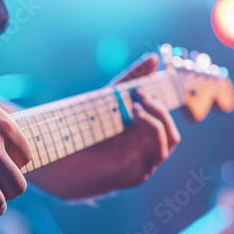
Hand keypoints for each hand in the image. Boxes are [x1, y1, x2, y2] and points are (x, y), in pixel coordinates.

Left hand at [25, 53, 180, 198]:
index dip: (165, 100)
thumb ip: (130, 80)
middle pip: (171, 130)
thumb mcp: (108, 100)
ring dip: (159, 118)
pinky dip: (153, 131)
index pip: (165, 118)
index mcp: (141, 135)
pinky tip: (135, 119)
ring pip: (170, 140)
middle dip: (160, 108)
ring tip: (136, 106)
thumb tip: (154, 59)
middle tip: (140, 94)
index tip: (150, 83)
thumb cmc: (84, 131)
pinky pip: (158, 152)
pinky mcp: (138, 175)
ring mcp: (145, 163)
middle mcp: (146, 150)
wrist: (61, 160)